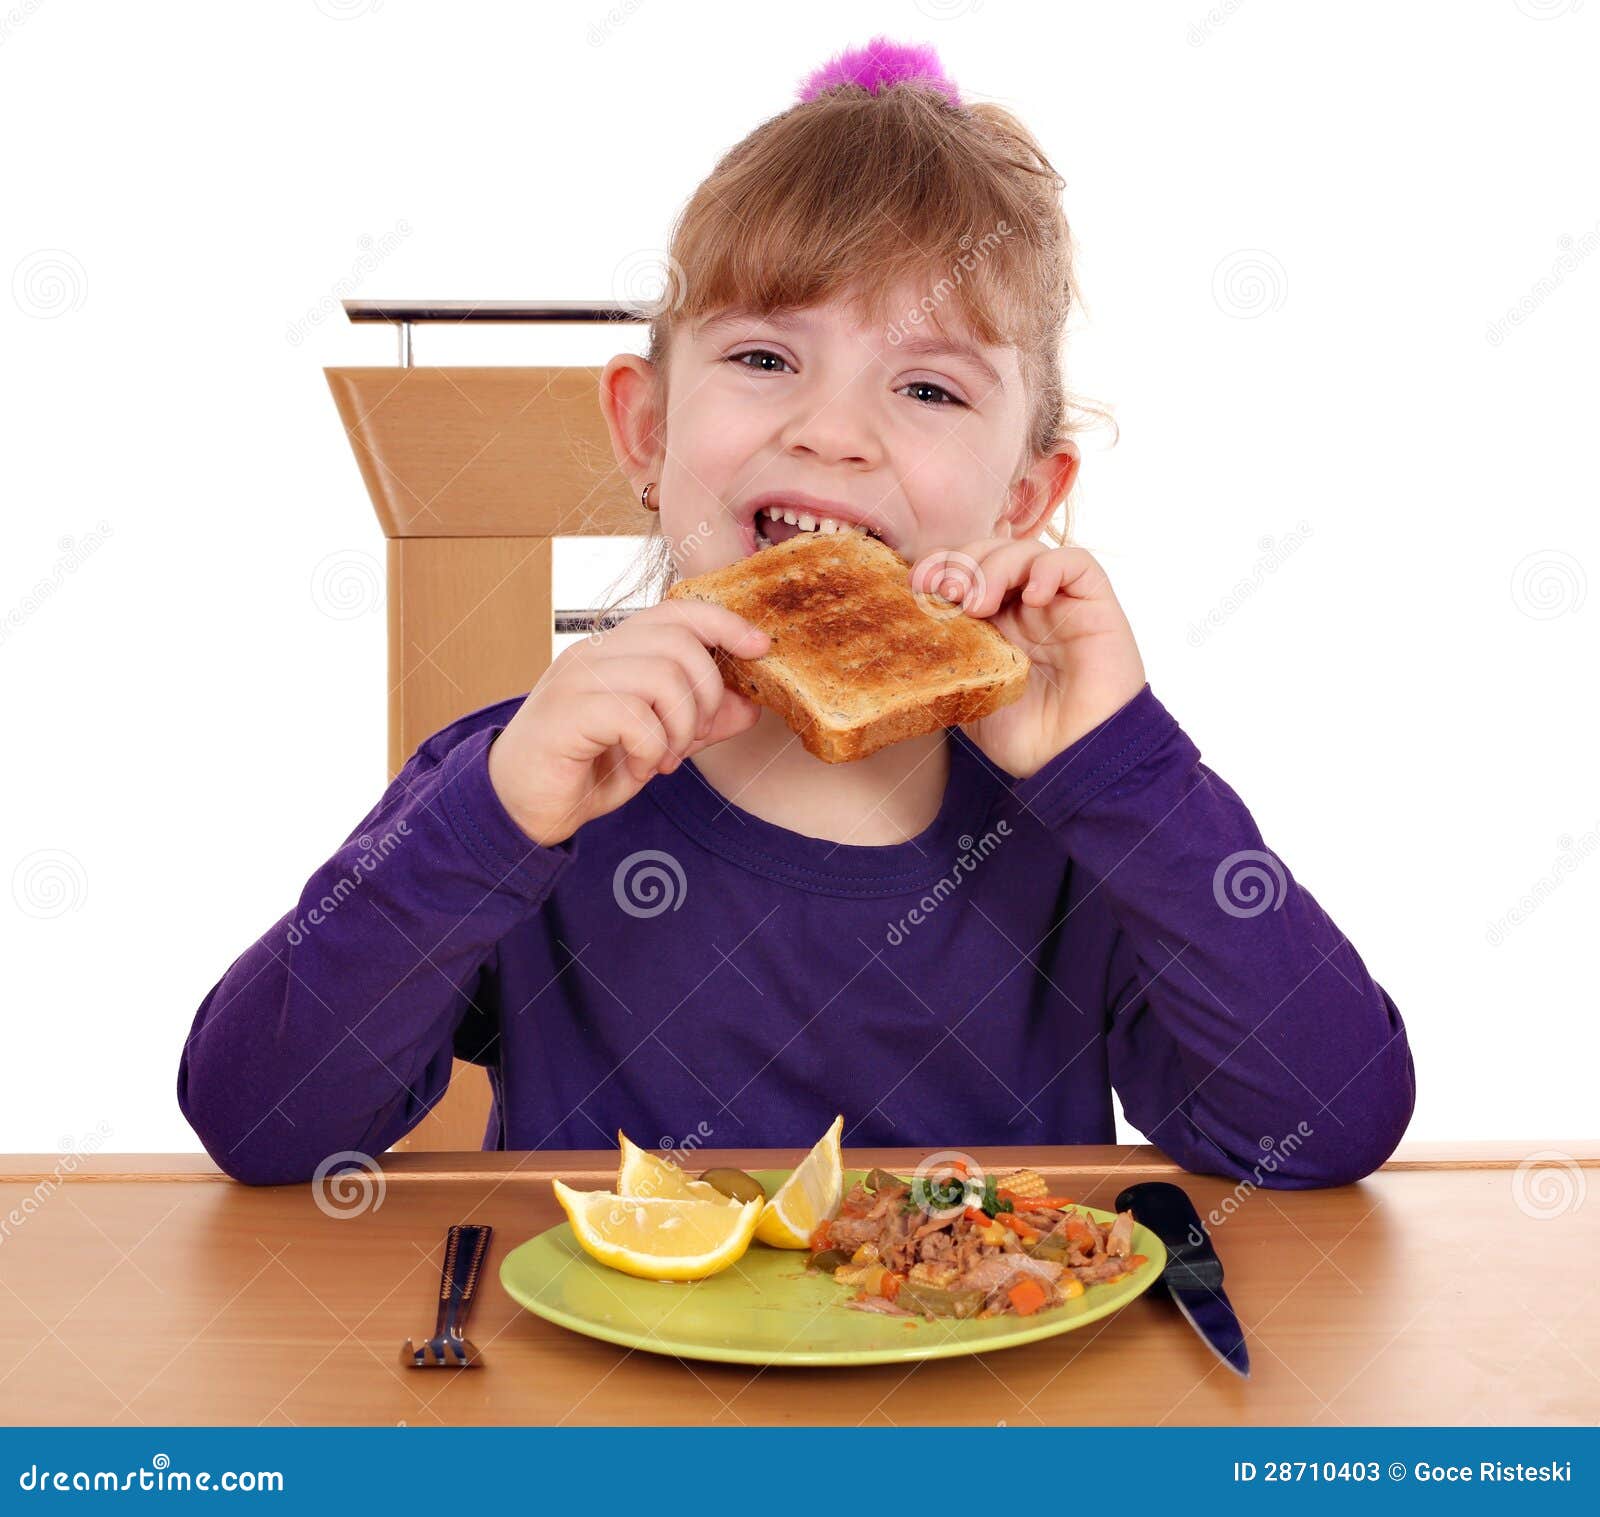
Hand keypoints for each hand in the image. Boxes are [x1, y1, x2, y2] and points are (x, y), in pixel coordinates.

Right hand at [487, 601, 770, 845]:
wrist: (521, 808)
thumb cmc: (585, 768)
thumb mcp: (658, 743)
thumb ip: (700, 721)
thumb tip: (750, 705)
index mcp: (615, 650)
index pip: (678, 611)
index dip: (725, 622)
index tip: (760, 648)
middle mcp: (594, 653)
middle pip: (680, 642)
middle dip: (706, 696)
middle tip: (692, 739)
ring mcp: (576, 679)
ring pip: (663, 677)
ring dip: (681, 728)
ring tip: (664, 757)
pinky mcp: (565, 712)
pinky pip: (635, 715)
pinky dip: (652, 748)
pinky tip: (640, 767)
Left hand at [910, 538, 1146, 780]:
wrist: (1074, 761)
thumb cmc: (1026, 738)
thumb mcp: (967, 698)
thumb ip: (944, 664)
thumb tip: (902, 638)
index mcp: (993, 622)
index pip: (964, 568)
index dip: (940, 564)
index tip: (918, 583)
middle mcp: (1024, 606)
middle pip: (990, 551)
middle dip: (963, 562)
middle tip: (947, 593)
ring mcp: (1059, 603)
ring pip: (1026, 551)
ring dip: (996, 566)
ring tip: (980, 605)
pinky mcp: (1095, 605)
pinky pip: (1076, 562)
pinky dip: (1049, 568)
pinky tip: (1032, 597)